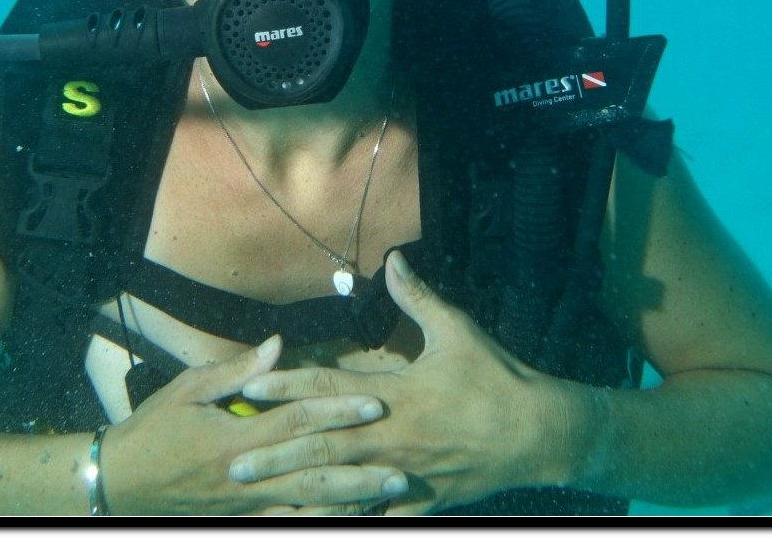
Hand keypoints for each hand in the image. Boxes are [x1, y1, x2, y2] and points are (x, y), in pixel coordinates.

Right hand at [99, 334, 409, 515]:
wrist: (120, 481)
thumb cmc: (154, 428)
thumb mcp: (188, 389)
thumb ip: (236, 370)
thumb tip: (278, 346)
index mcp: (236, 437)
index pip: (298, 420)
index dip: (338, 411)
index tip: (375, 403)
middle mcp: (246, 474)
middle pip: (313, 469)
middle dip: (359, 467)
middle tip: (401, 465)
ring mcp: (247, 502)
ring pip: (307, 502)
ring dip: (350, 500)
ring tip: (388, 494)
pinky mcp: (243, 517)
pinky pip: (288, 521)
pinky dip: (319, 519)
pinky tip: (349, 516)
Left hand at [227, 251, 572, 513]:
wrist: (539, 435)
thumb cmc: (496, 379)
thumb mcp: (458, 331)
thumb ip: (419, 299)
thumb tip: (394, 260)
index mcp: (395, 394)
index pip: (328, 387)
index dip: (287, 385)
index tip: (249, 386)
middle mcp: (391, 435)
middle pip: (321, 445)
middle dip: (275, 454)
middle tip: (231, 462)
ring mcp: (403, 473)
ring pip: (340, 486)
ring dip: (297, 490)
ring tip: (259, 501)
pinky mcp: (419, 499)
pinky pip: (374, 514)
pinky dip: (344, 517)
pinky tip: (313, 520)